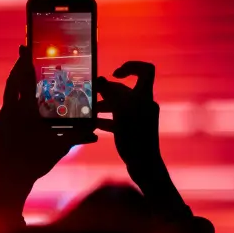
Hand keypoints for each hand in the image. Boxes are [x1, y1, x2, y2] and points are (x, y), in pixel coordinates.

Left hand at [0, 46, 96, 204]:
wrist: (9, 182)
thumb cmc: (35, 163)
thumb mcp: (59, 148)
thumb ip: (77, 136)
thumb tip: (95, 130)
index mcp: (24, 112)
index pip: (24, 81)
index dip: (25, 63)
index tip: (26, 49)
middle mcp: (9, 112)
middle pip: (12, 83)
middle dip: (19, 68)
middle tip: (24, 54)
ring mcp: (1, 120)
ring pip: (8, 95)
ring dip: (16, 83)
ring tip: (24, 75)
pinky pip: (6, 107)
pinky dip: (15, 100)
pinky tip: (23, 103)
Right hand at [96, 61, 163, 187]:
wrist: (144, 165)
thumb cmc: (135, 137)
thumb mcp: (121, 112)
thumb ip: (111, 94)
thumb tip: (101, 80)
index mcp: (144, 96)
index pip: (145, 70)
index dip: (131, 66)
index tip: (115, 73)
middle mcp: (143, 104)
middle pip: (124, 90)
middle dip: (106, 91)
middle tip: (89, 94)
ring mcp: (138, 117)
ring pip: (118, 105)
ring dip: (102, 105)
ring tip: (87, 110)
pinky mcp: (132, 130)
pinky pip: (117, 119)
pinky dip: (105, 119)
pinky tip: (92, 124)